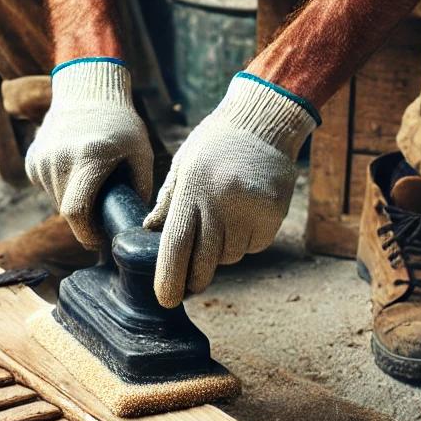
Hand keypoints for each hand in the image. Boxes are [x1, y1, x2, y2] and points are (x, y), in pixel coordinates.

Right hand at [25, 58, 152, 246]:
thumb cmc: (120, 124)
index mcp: (88, 158)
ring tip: (91, 182)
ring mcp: (41, 160)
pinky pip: (47, 188)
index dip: (87, 234)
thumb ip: (140, 190)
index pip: (77, 212)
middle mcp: (59, 159)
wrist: (87, 90)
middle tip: (102, 211)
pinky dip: (62, 188)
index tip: (99, 240)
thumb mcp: (141, 153)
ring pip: (56, 201)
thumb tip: (137, 225)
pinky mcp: (32, 160)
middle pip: (67, 211)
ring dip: (73, 201)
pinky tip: (75, 168)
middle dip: (84, 220)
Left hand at [144, 73, 317, 307]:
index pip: (177, 243)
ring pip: (229, 257)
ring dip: (220, 254)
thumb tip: (148, 235)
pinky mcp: (272, 216)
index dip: (169, 276)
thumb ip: (167, 203)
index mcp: (193, 189)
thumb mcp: (183, 166)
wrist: (264, 122)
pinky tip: (242, 217)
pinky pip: (252, 246)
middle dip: (194, 279)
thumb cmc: (215, 145)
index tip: (165, 298)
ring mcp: (250, 210)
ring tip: (220, 225)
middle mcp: (222, 202)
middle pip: (204, 261)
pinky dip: (243, 242)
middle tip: (187, 286)